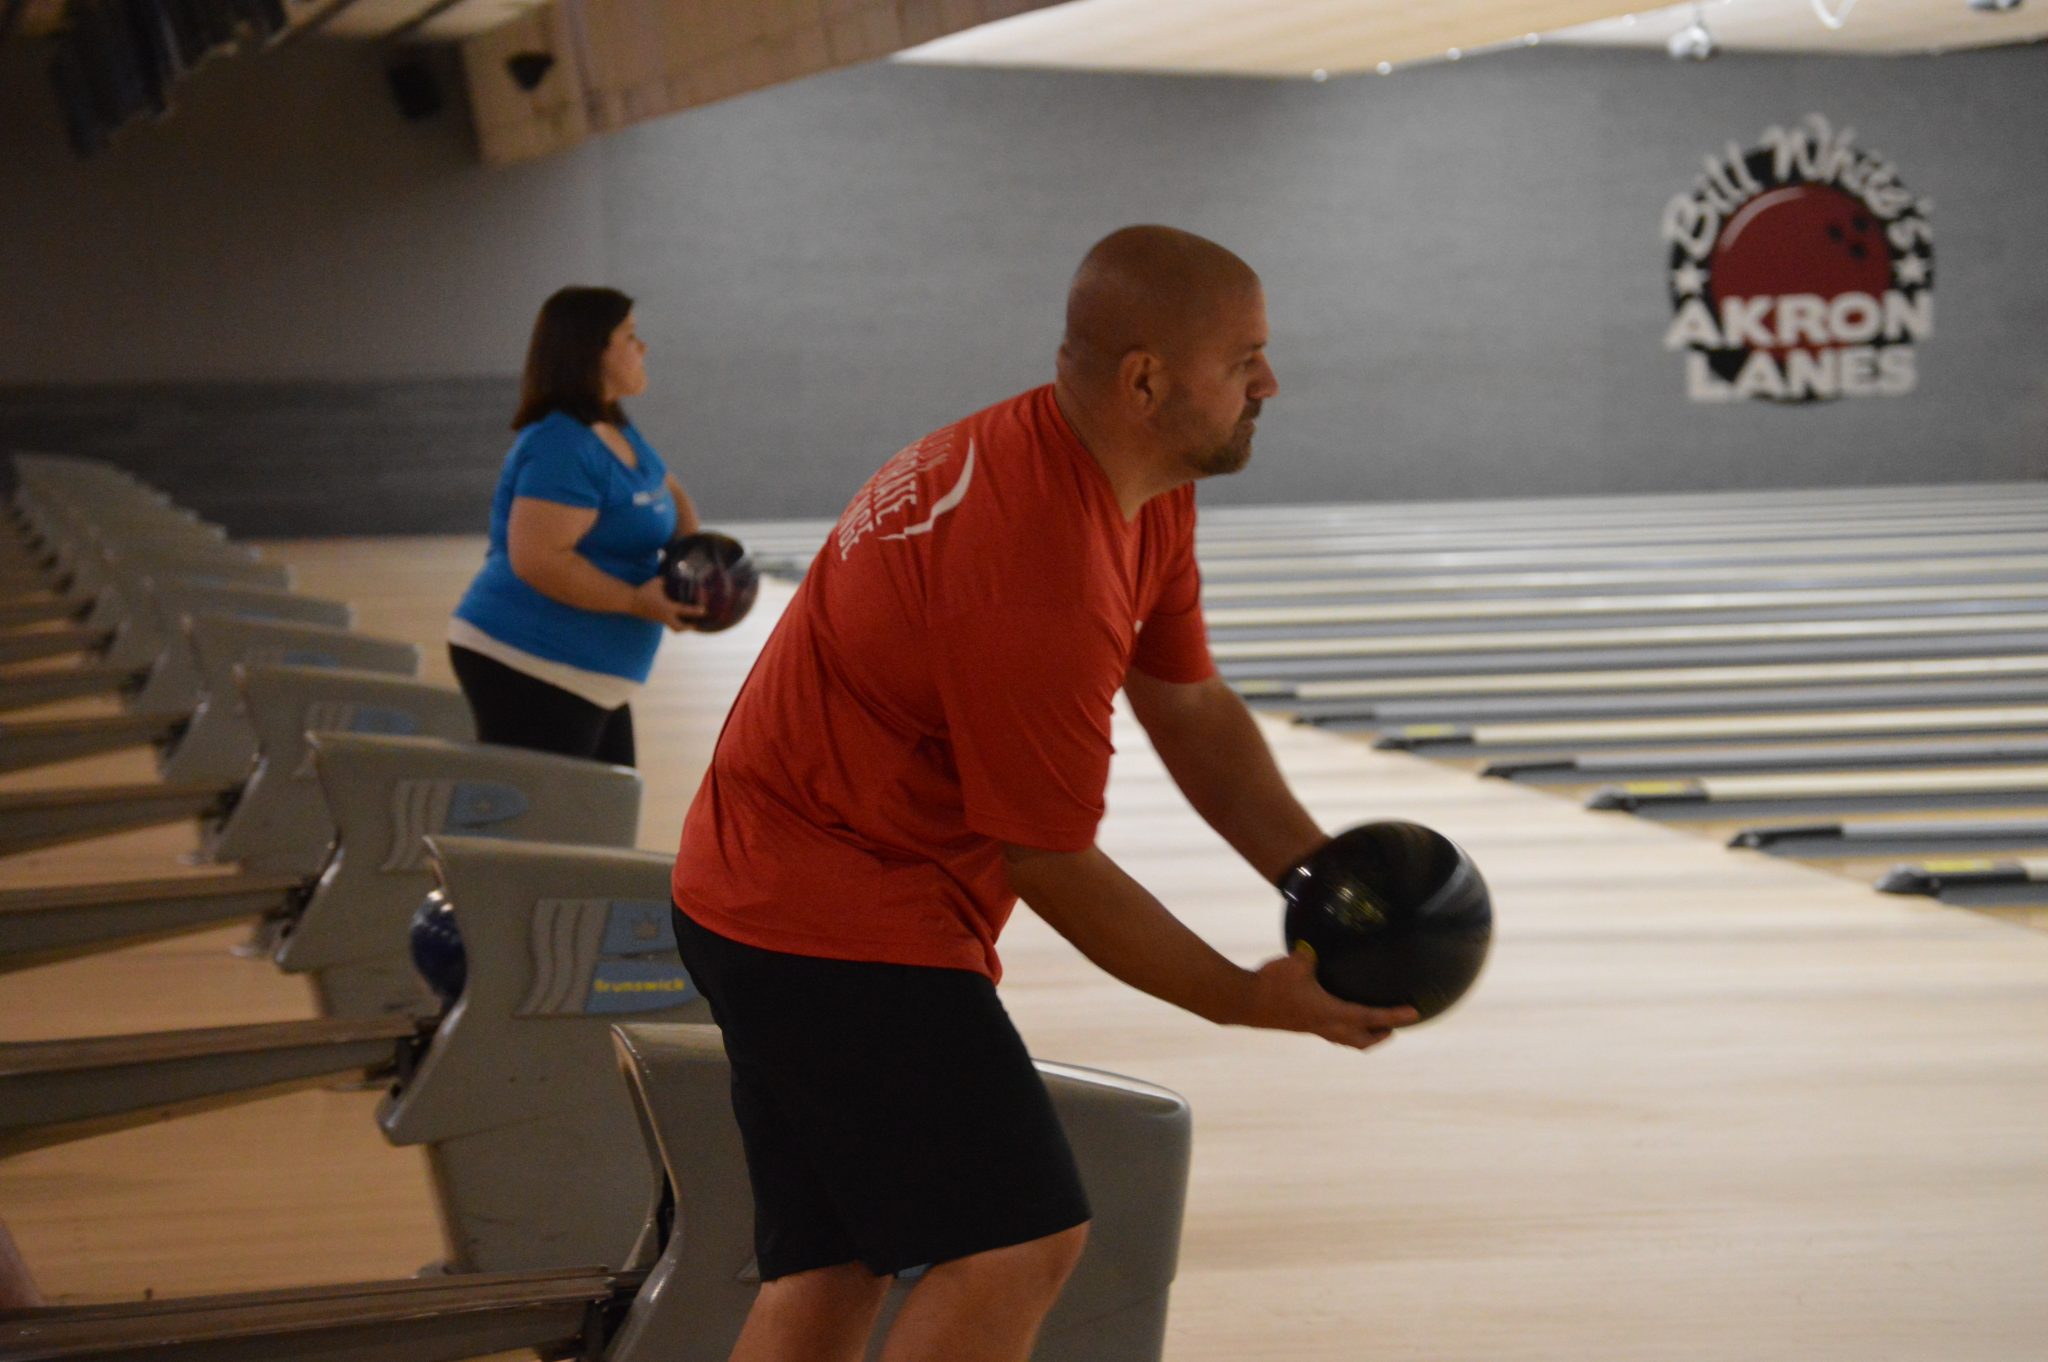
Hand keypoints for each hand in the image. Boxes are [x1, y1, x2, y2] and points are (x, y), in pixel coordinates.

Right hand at [629, 577, 704, 631]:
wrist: (630, 602)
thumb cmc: (644, 591)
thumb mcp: (657, 582)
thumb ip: (668, 579)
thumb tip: (677, 574)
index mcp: (667, 607)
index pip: (684, 610)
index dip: (695, 610)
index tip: (704, 611)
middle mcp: (665, 616)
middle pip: (679, 628)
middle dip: (689, 627)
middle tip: (696, 623)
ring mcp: (661, 620)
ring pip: (674, 628)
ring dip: (682, 627)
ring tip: (690, 622)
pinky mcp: (657, 621)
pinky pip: (669, 624)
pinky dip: (675, 622)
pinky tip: (678, 618)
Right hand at [1242, 948, 1418, 1049]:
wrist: (1244, 1002)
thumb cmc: (1271, 985)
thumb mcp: (1296, 963)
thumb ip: (1312, 954)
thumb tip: (1320, 944)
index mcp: (1330, 1013)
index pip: (1369, 1017)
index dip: (1393, 1016)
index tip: (1414, 1014)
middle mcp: (1325, 1026)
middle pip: (1361, 1041)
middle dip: (1381, 1035)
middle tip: (1394, 1026)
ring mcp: (1313, 1028)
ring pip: (1346, 1040)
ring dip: (1363, 1036)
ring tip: (1373, 1025)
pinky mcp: (1302, 1024)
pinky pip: (1332, 1031)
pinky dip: (1345, 1027)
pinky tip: (1338, 1010)